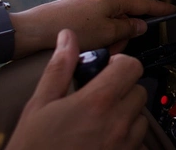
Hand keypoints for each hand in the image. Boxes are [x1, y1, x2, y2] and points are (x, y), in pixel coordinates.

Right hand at [6, 29, 148, 149]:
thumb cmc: (34, 147)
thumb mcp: (39, 104)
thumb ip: (59, 68)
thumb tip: (68, 38)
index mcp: (98, 101)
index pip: (131, 66)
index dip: (120, 64)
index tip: (107, 69)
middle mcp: (117, 122)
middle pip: (139, 90)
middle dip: (123, 89)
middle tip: (100, 97)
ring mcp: (124, 144)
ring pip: (141, 118)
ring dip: (127, 115)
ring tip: (102, 120)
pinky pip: (138, 142)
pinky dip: (128, 138)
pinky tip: (105, 139)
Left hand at [12, 0, 175, 57]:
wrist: (34, 31)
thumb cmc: (71, 29)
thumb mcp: (107, 33)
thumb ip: (128, 29)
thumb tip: (140, 25)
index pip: (145, 3)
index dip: (161, 9)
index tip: (174, 11)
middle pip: (128, 17)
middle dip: (125, 35)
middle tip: (114, 49)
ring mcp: (90, 6)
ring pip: (113, 26)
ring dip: (111, 40)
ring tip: (98, 50)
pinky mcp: (79, 15)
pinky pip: (99, 28)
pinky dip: (99, 39)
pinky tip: (88, 48)